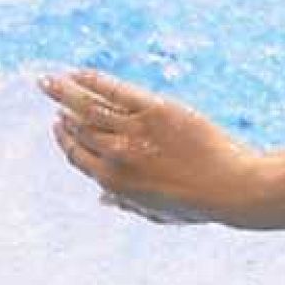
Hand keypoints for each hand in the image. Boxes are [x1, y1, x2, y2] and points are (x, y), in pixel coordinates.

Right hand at [39, 70, 263, 224]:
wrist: (234, 188)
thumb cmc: (201, 203)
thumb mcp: (159, 212)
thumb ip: (127, 204)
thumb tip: (102, 200)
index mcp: (113, 182)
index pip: (77, 156)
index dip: (64, 139)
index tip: (58, 124)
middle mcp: (117, 156)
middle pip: (80, 128)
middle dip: (62, 111)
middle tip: (52, 93)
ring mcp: (134, 132)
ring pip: (88, 106)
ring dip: (63, 91)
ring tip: (50, 80)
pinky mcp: (155, 111)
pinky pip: (115, 91)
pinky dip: (93, 80)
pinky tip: (79, 72)